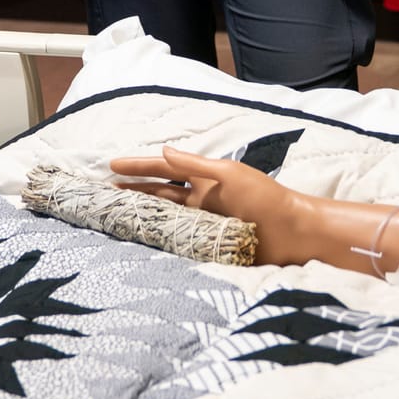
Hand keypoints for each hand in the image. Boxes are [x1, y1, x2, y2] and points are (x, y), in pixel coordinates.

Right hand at [111, 145, 319, 266]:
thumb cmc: (266, 199)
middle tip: (104, 191)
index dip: (138, 169)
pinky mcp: (208, 246)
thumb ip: (196, 165)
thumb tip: (164, 152)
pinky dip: (158, 239)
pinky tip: (141, 241)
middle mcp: (201, 202)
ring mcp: (203, 225)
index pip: (164, 171)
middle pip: (159, 195)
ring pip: (164, 217)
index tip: (112, 166)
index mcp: (205, 181)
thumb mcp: (230, 175)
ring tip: (115, 213)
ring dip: (141, 214)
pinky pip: (177, 241)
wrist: (294, 233)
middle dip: (133, 191)